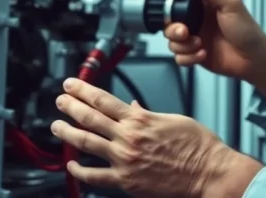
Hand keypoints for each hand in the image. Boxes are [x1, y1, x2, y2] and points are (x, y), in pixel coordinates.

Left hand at [52, 78, 256, 197]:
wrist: (208, 171)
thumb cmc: (197, 145)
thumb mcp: (173, 119)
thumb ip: (149, 114)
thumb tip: (134, 106)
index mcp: (140, 119)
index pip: (103, 99)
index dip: (83, 90)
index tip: (72, 84)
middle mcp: (128, 137)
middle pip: (90, 117)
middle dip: (71, 106)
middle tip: (60, 99)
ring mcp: (124, 160)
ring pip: (87, 143)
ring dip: (68, 133)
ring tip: (57, 125)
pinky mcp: (126, 181)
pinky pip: (95, 176)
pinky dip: (79, 170)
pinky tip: (71, 165)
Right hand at [165, 0, 265, 80]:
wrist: (253, 59)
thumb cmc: (247, 31)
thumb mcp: (231, 4)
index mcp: (205, 2)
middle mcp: (197, 18)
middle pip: (170, 18)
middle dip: (173, 27)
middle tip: (185, 32)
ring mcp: (195, 36)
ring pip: (171, 39)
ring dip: (183, 44)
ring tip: (199, 44)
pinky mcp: (194, 53)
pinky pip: (179, 56)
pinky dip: (188, 57)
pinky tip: (203, 54)